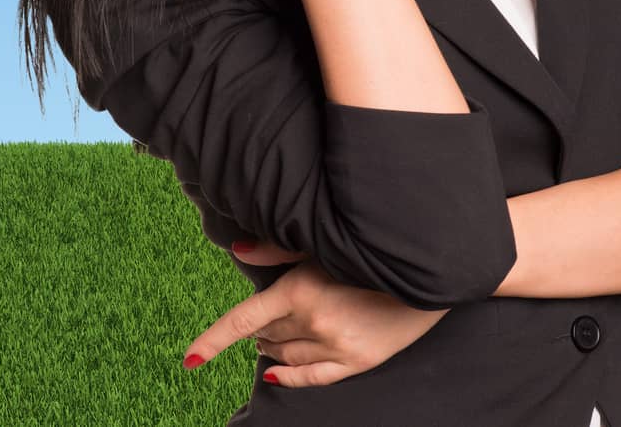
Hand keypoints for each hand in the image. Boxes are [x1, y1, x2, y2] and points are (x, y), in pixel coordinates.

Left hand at [182, 238, 449, 387]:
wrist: (430, 266)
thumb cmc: (373, 247)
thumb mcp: (325, 241)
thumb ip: (278, 249)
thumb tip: (238, 250)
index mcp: (301, 288)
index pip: (243, 320)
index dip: (212, 340)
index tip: (189, 360)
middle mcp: (314, 321)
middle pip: (266, 335)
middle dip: (259, 329)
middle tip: (262, 321)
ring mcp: (337, 345)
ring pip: (285, 356)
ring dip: (271, 349)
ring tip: (269, 341)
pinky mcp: (359, 361)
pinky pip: (313, 378)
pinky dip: (290, 377)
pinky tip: (275, 374)